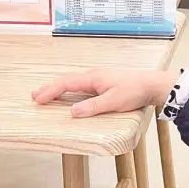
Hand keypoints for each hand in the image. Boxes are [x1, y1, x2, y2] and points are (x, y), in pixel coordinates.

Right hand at [32, 69, 174, 117]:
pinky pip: (81, 84)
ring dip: (59, 88)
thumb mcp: (114, 102)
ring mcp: (99, 78)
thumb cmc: (135, 91)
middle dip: (50, 88)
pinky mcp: (104, 82)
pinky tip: (69, 94)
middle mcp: (94, 75)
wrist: (153, 84)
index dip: (51, 91)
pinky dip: (69, 89)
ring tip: (47, 95)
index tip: (38, 99)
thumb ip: (93, 107)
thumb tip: (72, 112)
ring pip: (73, 82)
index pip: (66, 83)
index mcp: (93, 77)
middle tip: (35, 96)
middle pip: (66, 80)